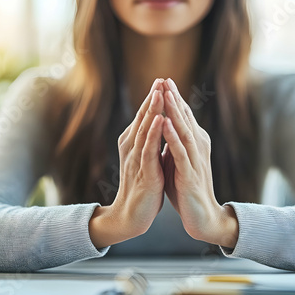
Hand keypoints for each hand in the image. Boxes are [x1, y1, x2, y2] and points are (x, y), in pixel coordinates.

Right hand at [90, 78, 165, 247]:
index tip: (162, 82)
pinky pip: (148, 150)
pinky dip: (152, 134)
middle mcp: (132, 149)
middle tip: (160, 79)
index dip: (153, 100)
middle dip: (152, 98)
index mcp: (134, 145)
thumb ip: (151, 143)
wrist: (132, 215)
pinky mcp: (143, 173)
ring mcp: (136, 160)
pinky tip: (158, 121)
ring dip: (151, 110)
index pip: (144, 118)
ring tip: (159, 92)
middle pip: (142, 119)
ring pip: (143, 131)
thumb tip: (160, 126)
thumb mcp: (148, 160)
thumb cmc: (143, 187)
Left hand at [161, 79, 238, 247]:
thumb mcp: (177, 162)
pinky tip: (166, 123)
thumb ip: (172, 145)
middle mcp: (198, 148)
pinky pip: (180, 152)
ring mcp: (195, 160)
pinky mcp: (190, 174)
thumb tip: (162, 128)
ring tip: (165, 93)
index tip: (163, 81)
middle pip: (186, 119)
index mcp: (194, 144)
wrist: (202, 217)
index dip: (174, 99)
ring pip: (184, 131)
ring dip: (175, 112)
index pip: (184, 118)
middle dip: (174, 98)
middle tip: (165, 79)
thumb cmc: (187, 189)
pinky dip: (172, 136)